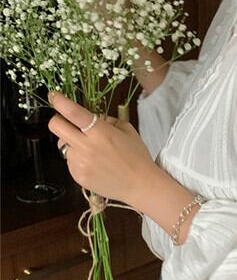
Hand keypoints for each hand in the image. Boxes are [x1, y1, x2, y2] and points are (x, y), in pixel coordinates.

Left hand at [47, 90, 156, 204]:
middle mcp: (86, 146)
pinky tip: (94, 162)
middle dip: (58, 120)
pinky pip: (69, 161)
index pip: (72, 112)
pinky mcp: (77, 175)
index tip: (54, 96)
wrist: (139, 183)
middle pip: (56, 127)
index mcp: (100, 132)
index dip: (60, 101)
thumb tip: (93, 116)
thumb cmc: (136, 155)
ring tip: (90, 148)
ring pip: (62, 145)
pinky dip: (77, 158)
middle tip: (68, 122)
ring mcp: (79, 162)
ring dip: (71, 142)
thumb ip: (107, 120)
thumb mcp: (127, 130)